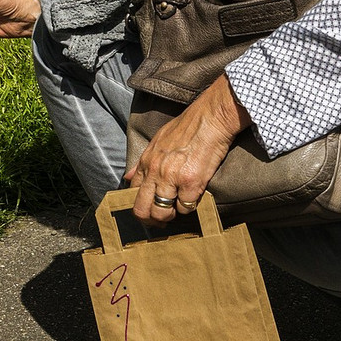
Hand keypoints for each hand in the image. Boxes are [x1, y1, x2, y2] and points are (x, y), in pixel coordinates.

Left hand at [125, 74, 249, 225]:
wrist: (211, 118)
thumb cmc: (188, 127)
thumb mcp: (158, 140)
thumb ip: (143, 161)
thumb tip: (128, 177)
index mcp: (147, 161)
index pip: (133, 193)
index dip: (140, 207)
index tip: (149, 211)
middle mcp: (156, 171)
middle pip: (142, 209)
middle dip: (151, 220)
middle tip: (161, 223)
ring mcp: (172, 178)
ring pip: (162, 213)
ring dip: (171, 216)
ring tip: (179, 209)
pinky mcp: (191, 183)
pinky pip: (186, 207)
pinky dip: (190, 206)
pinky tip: (195, 196)